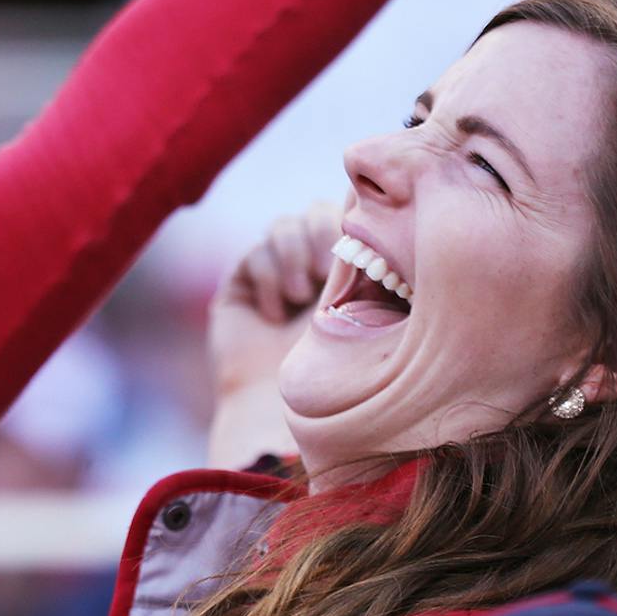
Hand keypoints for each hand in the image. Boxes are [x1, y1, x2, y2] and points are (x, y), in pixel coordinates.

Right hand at [206, 201, 340, 466]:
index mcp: (346, 267)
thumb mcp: (360, 306)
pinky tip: (274, 318)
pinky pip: (256, 252)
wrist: (278, 404)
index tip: (360, 249)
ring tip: (302, 299)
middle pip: (316, 211)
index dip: (351, 218)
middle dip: (323, 235)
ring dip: (296, 257)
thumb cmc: (334, 367)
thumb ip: (366, 262)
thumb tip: (376, 213)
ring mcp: (272, 270)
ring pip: (284, 225)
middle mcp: (309, 263)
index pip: (347, 214)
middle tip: (329, 272)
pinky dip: (269, 279)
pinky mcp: (240, 281)